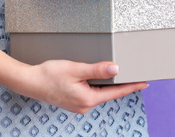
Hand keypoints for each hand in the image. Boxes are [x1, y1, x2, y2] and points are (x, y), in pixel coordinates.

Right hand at [17, 60, 148, 113]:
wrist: (29, 82)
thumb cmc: (50, 75)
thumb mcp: (76, 69)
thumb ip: (97, 70)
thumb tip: (116, 69)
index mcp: (88, 99)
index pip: (116, 92)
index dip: (131, 86)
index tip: (144, 82)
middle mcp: (85, 106)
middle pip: (109, 94)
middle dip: (122, 85)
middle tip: (135, 75)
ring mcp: (78, 106)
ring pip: (99, 94)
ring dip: (109, 85)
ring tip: (120, 75)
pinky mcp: (73, 102)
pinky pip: (91, 94)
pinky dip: (98, 86)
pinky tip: (99, 79)